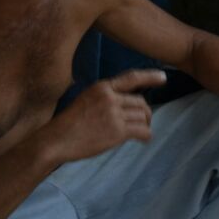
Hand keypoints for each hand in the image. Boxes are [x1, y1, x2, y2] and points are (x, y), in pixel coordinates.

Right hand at [43, 69, 165, 162]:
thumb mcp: (86, 100)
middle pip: (140, 102)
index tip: (163, 78)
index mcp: (102, 87)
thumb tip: (129, 104)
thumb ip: (107, 98)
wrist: (55, 141)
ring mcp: (114, 114)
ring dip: (145, 124)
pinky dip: (146, 135)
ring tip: (141, 131)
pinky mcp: (117, 131)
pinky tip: (145, 139)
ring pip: (142, 116)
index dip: (150, 77)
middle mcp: (110, 97)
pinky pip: (142, 131)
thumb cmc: (68, 124)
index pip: (131, 78)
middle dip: (145, 112)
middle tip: (144, 121)